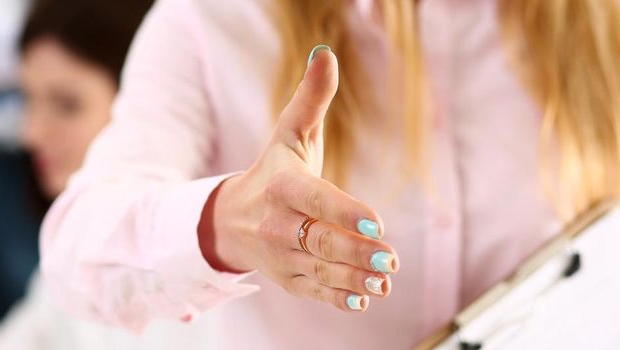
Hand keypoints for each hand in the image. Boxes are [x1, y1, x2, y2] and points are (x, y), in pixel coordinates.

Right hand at [199, 45, 398, 311]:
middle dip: (357, 251)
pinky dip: (338, 298)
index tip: (378, 224)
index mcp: (282, 187)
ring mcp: (281, 255)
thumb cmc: (272, 172)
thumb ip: (311, 99)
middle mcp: (278, 224)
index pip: (316, 200)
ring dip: (355, 278)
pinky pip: (314, 290)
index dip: (346, 213)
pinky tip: (363, 299)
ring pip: (321, 269)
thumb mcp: (288, 135)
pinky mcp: (287, 278)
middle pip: (322, 240)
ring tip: (384, 281)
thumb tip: (325, 55)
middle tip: (390, 258)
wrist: (229, 220)